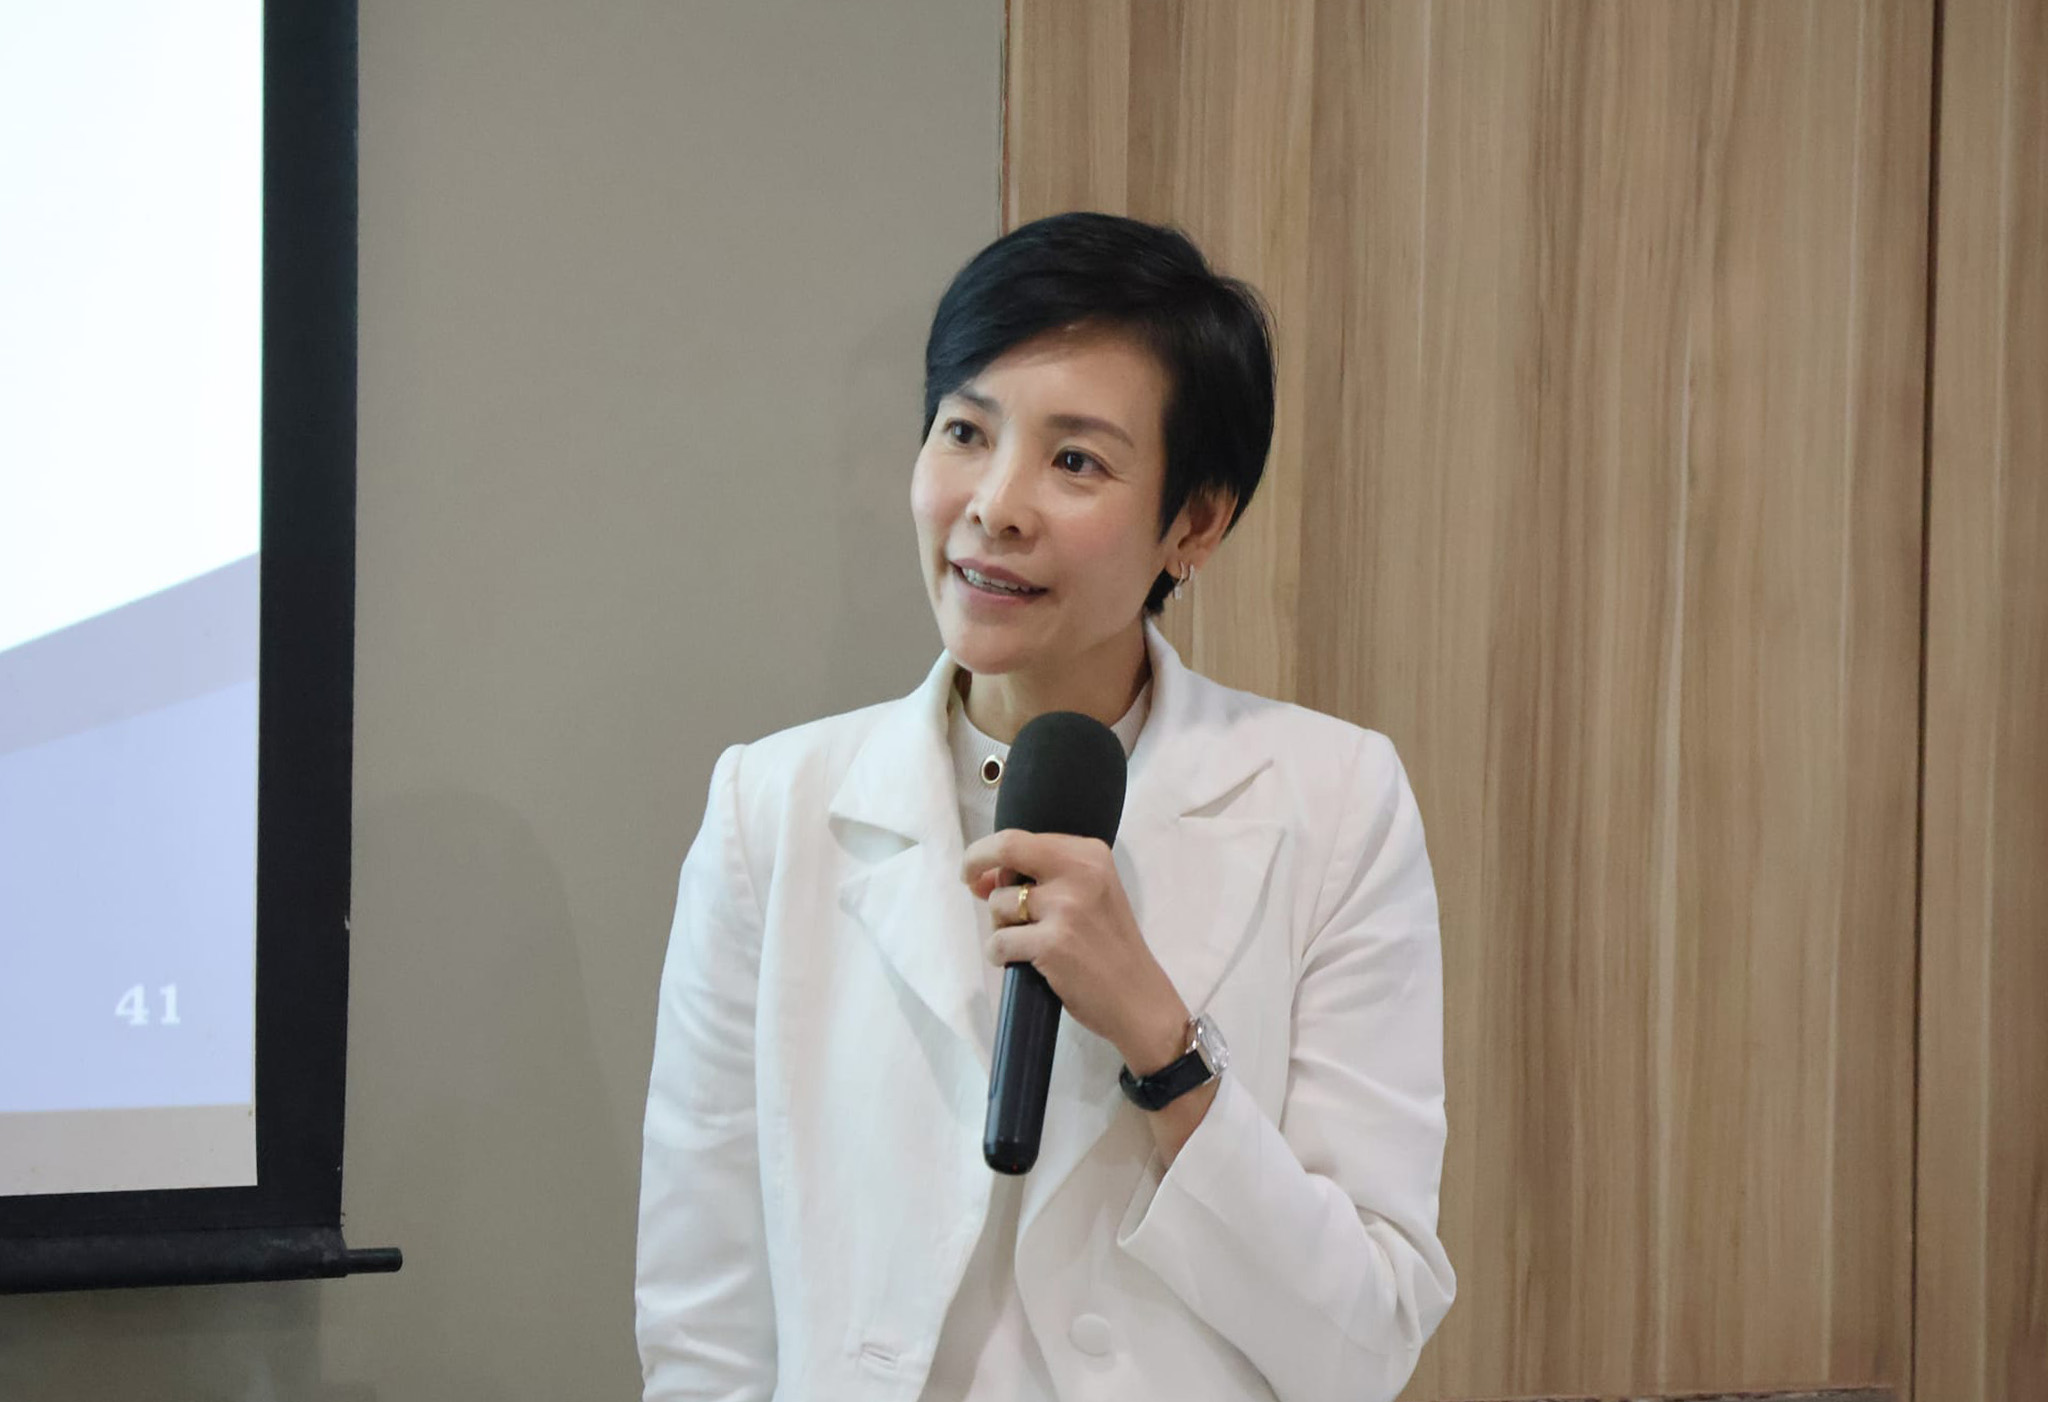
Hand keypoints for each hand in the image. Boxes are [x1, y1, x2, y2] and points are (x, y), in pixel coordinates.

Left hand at [962, 829, 1188, 1072]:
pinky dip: (1000, 954)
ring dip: (999, 926)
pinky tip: (1020, 963)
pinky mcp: (1052, 944)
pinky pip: (999, 942)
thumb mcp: (1088, 897)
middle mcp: (1079, 872)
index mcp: (1090, 854)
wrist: (1138, 998)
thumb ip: (1043, 879)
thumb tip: (985, 877)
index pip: (1022, 837)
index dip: (990, 853)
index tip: (979, 871)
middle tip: (971, 884)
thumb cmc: (1110, 948)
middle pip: (1005, 849)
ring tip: (1025, 942)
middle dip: (975, 863)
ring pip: (998, 903)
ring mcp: (1065, 908)